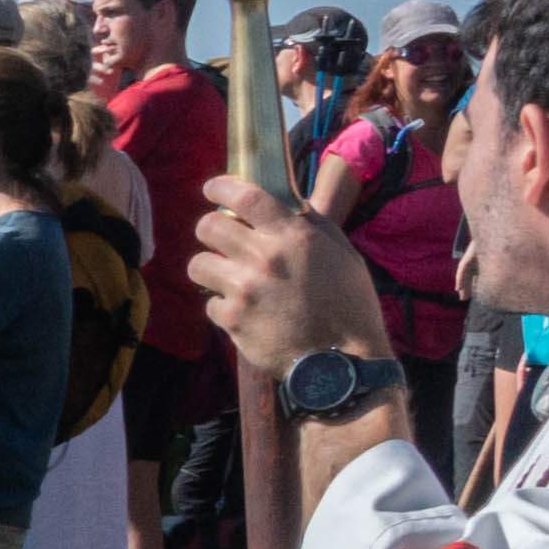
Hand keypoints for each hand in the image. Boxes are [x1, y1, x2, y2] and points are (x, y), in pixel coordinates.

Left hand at [184, 173, 387, 379]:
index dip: (221, 187)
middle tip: (220, 238)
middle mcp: (265, 257)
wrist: (342, 361)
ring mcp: (244, 289)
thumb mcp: (343, 254)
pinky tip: (243, 311)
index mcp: (294, 236)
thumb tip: (288, 202)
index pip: (245, 196)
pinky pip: (209, 302)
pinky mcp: (232, 319)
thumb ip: (312, 226)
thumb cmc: (349, 305)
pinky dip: (221, 306)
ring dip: (209, 268)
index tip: (213, 188)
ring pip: (198, 264)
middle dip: (210, 229)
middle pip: (208, 226)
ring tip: (227, 276)